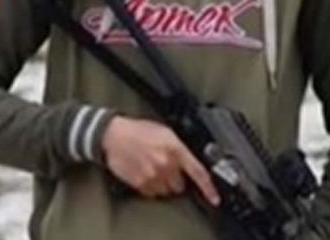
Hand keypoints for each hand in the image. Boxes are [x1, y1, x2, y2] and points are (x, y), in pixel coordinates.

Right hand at [100, 116, 219, 205]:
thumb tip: (189, 159)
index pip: (197, 171)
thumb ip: (179, 147)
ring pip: (167, 191)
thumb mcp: (165, 132)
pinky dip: (151, 187)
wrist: (114, 135)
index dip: (208, 187)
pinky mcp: (141, 183)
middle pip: (181, 186)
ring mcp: (153, 175)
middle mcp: (166, 164)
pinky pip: (152, 193)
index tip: (214, 198)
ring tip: (153, 168)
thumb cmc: (139, 131)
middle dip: (176, 179)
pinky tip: (145, 172)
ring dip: (163, 183)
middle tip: (166, 168)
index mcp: (175, 148)